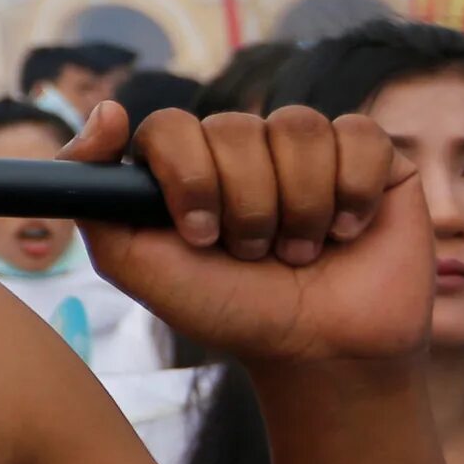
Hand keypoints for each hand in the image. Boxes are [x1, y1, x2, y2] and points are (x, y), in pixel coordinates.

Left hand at [67, 103, 429, 364]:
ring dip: (298, 207)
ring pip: (298, 128)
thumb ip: (91, 193)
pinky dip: (351, 192)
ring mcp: (309, 148)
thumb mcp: (136, 264)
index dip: (187, 178)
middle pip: (235, 127)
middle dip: (245, 206)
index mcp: (188, 162)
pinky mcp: (372, 157)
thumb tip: (106, 112)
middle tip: (254, 254)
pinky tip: (347, 232)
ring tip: (299, 251)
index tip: (200, 235)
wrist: (317, 352)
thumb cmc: (227, 309)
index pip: (169, 126)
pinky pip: (359, 135)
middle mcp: (245, 146)